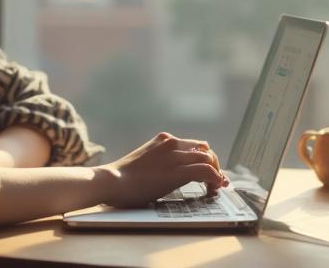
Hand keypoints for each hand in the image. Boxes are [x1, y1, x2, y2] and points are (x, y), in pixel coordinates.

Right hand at [96, 132, 227, 207]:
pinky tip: (214, 188)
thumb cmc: (122, 177)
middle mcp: (172, 143)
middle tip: (215, 180)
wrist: (112, 180)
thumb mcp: (144, 161)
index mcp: (164, 140)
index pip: (193, 145)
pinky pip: (207, 172)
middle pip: (205, 150)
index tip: (208, 171)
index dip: (205, 158)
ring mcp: (176, 156)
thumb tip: (166, 174)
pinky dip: (215, 179)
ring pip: (209, 159)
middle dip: (213, 165)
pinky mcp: (178, 171)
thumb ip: (158, 162)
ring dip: (216, 173)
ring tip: (215, 187)